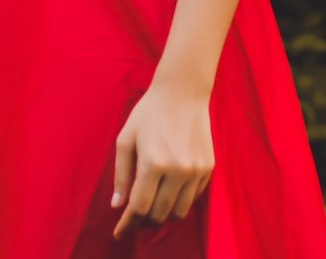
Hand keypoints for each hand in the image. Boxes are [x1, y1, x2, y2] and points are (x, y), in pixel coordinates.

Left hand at [110, 77, 214, 240]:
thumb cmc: (149, 112)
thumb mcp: (126, 138)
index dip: (127, 224)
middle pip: (159, 214)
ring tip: (152, 202)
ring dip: (163, 213)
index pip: (139, 207)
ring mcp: (195, 170)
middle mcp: (177, 170)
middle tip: (134, 215)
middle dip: (143, 220)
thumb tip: (118, 205)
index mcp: (153, 163)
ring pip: (178, 212)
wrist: (183, 91)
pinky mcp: (208, 168)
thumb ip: (121, 174)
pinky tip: (170, 187)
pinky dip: (179, 200)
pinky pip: (193, 198)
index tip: (119, 233)